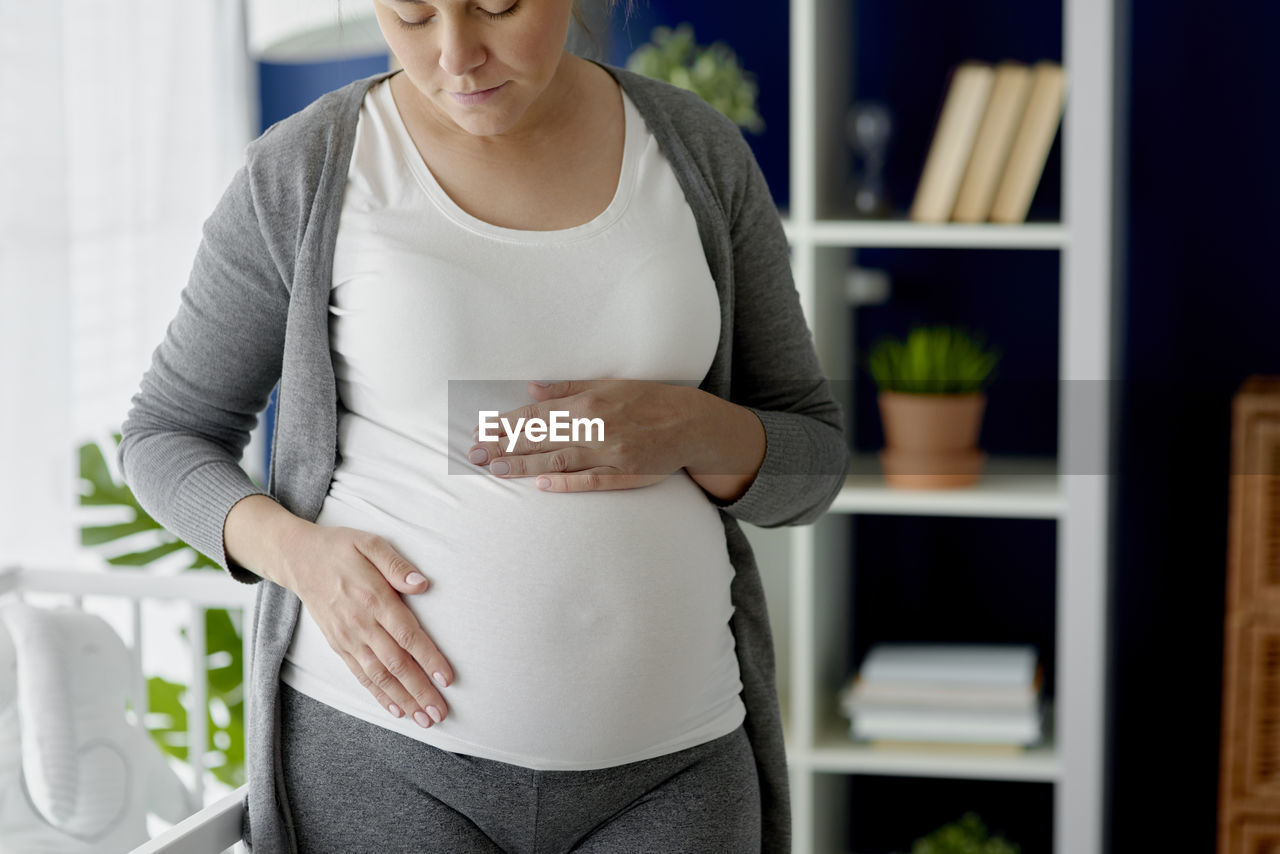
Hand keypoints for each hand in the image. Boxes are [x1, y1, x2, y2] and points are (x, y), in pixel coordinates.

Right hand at [278, 523, 452, 728]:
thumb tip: (422, 585)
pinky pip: (361, 675)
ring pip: (379, 676)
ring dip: (403, 699)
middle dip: (420, 690)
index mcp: (374, 599)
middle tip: (441, 712)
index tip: (447, 679)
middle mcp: (361, 624)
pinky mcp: (339, 645)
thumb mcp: (370, 544)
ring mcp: (348, 638)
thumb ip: (397, 565)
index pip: (407, 636)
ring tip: (424, 719)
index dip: (428, 659)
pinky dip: (379, 695)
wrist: (298, 559)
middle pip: (396, 664)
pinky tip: (396, 709)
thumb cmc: (341, 549)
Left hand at [468, 379, 696, 491]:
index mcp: (590, 402)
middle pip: (541, 438)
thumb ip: (569, 388)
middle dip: (504, 445)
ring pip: (558, 461)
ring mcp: (610, 454)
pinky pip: (589, 481)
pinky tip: (540, 485)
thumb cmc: (649, 401)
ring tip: (495, 469)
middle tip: (474, 454)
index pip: (538, 414)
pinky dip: (564, 483)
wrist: (691, 424)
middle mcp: (596, 427)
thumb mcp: (610, 385)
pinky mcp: (624, 476)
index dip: (507, 423)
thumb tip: (532, 388)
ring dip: (524, 466)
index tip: (482, 430)